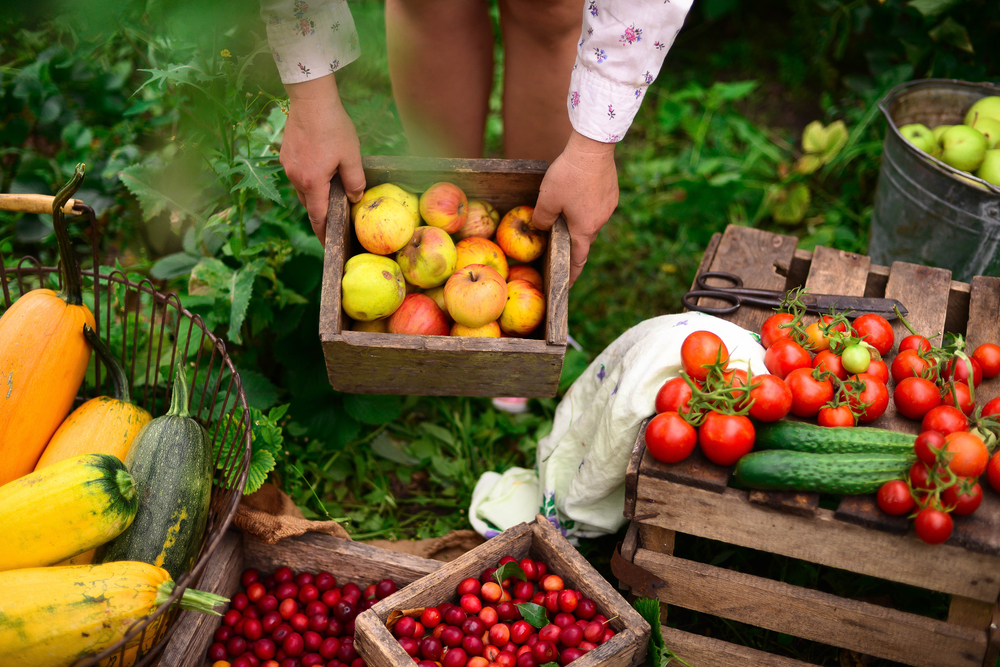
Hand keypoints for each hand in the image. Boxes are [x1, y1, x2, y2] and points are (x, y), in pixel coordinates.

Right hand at [280, 75, 365, 243]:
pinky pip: (298, 174)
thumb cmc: (333, 126)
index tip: (328, 245)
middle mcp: (296, 177)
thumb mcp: (351, 156)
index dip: (324, 233)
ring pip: (303, 189)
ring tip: (330, 192)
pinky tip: (320, 170)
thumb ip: (355, 181)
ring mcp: (288, 165)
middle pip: (309, 204)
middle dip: (321, 214)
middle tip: (335, 219)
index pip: (318, 217)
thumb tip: (355, 198)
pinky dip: (309, 179)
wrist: (310, 99)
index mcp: (312, 182)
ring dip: (315, 194)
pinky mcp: (285, 154)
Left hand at [531, 131, 617, 285]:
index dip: (571, 275)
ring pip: (590, 222)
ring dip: (578, 222)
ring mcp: (608, 207)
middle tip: (559, 243)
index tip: (567, 285)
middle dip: (572, 244)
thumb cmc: (568, 176)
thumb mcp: (546, 200)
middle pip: (584, 239)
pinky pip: (596, 207)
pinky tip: (577, 194)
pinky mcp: (611, 193)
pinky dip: (586, 207)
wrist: (593, 148)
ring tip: (565, 213)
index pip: (577, 260)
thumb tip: (541, 228)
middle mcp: (599, 222)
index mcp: (584, 230)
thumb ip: (542, 219)